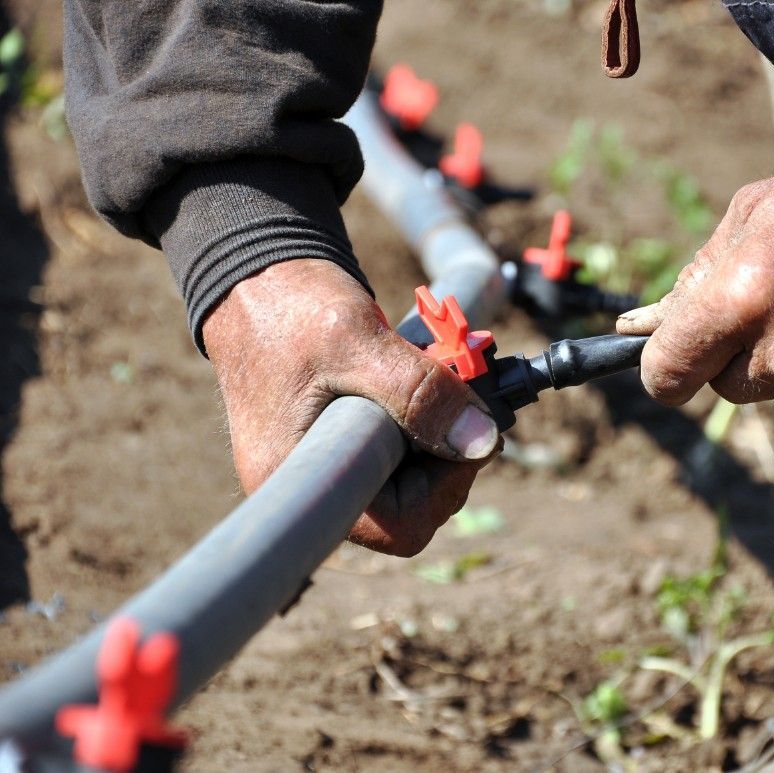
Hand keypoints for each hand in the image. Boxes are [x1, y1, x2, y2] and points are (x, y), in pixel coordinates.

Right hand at [202, 259, 499, 555]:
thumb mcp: (357, 340)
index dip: (446, 486)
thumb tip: (482, 440)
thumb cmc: (291, 308)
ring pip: (412, 478)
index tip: (465, 429)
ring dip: (442, 431)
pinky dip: (425, 419)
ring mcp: (326, 467)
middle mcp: (311, 485)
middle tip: (465, 394)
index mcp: (301, 478)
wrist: (256, 277)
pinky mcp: (341, 444)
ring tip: (442, 376)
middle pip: (413, 506)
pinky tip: (425, 380)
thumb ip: (420, 391)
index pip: (399, 528)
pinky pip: (399, 451)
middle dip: (451, 452)